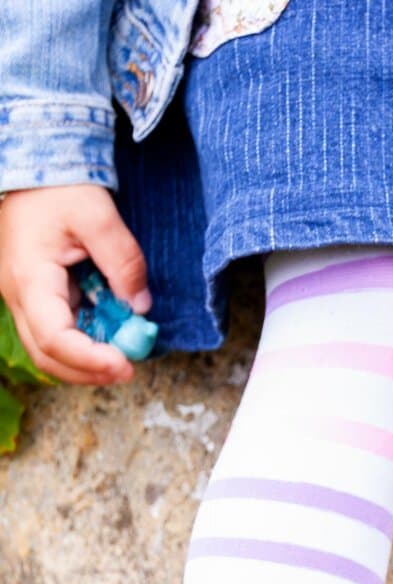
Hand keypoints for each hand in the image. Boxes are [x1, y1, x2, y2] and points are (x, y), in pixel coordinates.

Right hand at [0, 185, 150, 384]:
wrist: (35, 168)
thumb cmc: (61, 188)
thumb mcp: (99, 216)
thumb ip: (124, 262)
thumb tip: (140, 308)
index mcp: (29, 277)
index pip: (54, 337)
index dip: (89, 359)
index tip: (125, 363)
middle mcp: (17, 294)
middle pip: (46, 354)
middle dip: (88, 371)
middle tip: (128, 371)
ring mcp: (22, 298)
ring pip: (47, 350)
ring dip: (85, 364)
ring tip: (122, 362)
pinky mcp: (34, 298)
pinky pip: (55, 333)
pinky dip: (82, 346)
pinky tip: (108, 343)